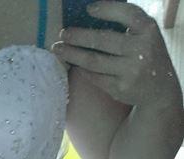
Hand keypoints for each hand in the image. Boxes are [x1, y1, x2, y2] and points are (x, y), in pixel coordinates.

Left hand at [51, 1, 181, 108]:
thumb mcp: (145, 35)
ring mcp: (130, 71)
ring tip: (58, 48)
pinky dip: (82, 70)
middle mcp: (141, 50)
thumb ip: (126, 26)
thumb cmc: (147, 55)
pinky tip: (73, 64)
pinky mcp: (121, 88)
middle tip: (62, 34)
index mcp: (148, 30)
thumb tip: (91, 15)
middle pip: (103, 40)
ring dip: (72, 54)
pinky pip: (95, 77)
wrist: (160, 89)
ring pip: (94, 61)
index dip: (107, 9)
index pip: (127, 14)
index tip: (89, 9)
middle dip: (78, 36)